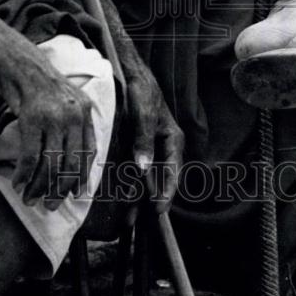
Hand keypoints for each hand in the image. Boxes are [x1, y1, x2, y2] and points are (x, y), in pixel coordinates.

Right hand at [0, 44, 95, 209]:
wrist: (18, 62)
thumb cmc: (38, 83)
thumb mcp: (64, 100)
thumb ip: (72, 124)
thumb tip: (68, 160)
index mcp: (85, 110)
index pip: (89, 151)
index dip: (82, 176)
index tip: (75, 194)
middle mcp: (74, 114)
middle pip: (72, 163)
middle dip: (61, 189)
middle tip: (51, 206)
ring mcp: (53, 117)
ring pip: (51, 163)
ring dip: (39, 187)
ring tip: (30, 199)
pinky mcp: (32, 119)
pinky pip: (31, 156)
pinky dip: (24, 174)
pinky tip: (18, 184)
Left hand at [126, 66, 183, 213]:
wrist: (131, 73)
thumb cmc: (142, 91)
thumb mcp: (144, 114)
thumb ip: (144, 141)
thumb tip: (143, 169)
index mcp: (173, 140)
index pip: (173, 172)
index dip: (166, 193)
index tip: (158, 210)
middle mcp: (164, 147)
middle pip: (159, 181)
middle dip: (148, 203)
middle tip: (136, 222)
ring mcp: (150, 148)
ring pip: (146, 179)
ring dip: (137, 198)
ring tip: (127, 220)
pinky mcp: (137, 147)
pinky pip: (134, 171)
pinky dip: (129, 186)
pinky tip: (122, 200)